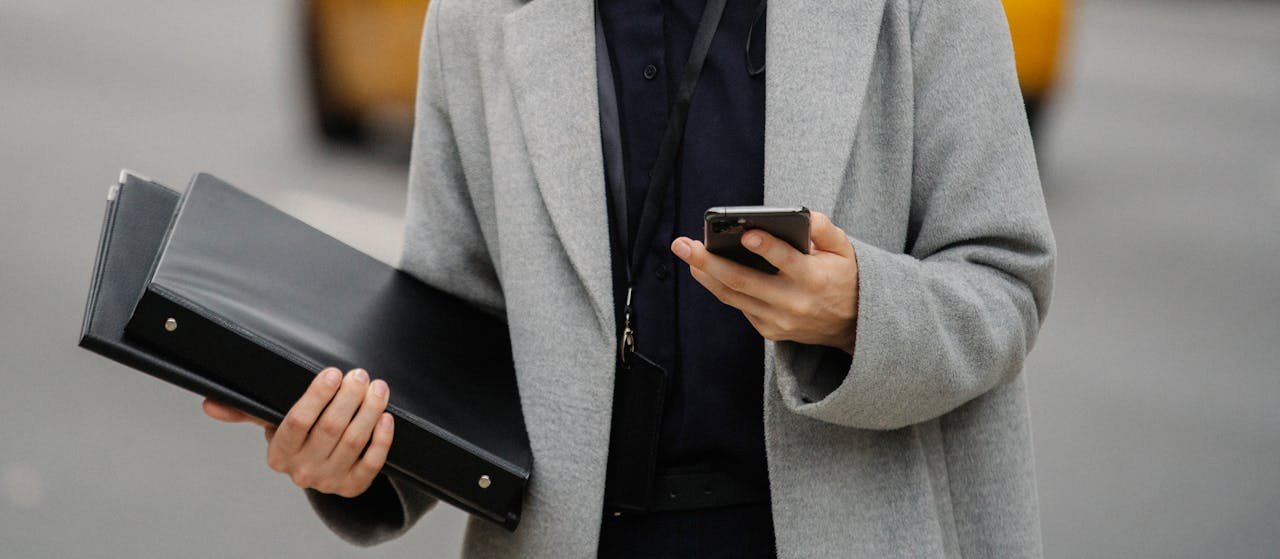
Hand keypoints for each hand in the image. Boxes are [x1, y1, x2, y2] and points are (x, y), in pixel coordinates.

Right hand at [202, 367, 393, 497]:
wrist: (321, 470)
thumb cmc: (297, 438)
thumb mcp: (272, 423)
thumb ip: (246, 411)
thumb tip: (210, 404)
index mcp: (279, 454)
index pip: (297, 423)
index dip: (317, 397)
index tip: (332, 373)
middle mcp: (303, 471)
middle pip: (330, 429)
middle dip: (348, 397)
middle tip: (359, 374)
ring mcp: (330, 481)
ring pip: (354, 441)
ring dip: (369, 411)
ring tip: (377, 387)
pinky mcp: (354, 487)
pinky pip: (372, 462)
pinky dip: (381, 439)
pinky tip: (386, 417)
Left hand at [671, 211, 859, 352]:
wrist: (853, 324)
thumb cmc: (843, 275)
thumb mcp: (844, 248)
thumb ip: (823, 228)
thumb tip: (799, 214)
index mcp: (815, 279)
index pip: (788, 262)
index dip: (768, 248)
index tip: (747, 233)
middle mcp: (794, 303)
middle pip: (744, 282)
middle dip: (709, 261)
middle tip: (682, 244)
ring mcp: (779, 321)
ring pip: (733, 296)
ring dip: (705, 274)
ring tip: (685, 252)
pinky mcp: (769, 330)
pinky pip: (740, 306)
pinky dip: (721, 286)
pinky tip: (706, 269)